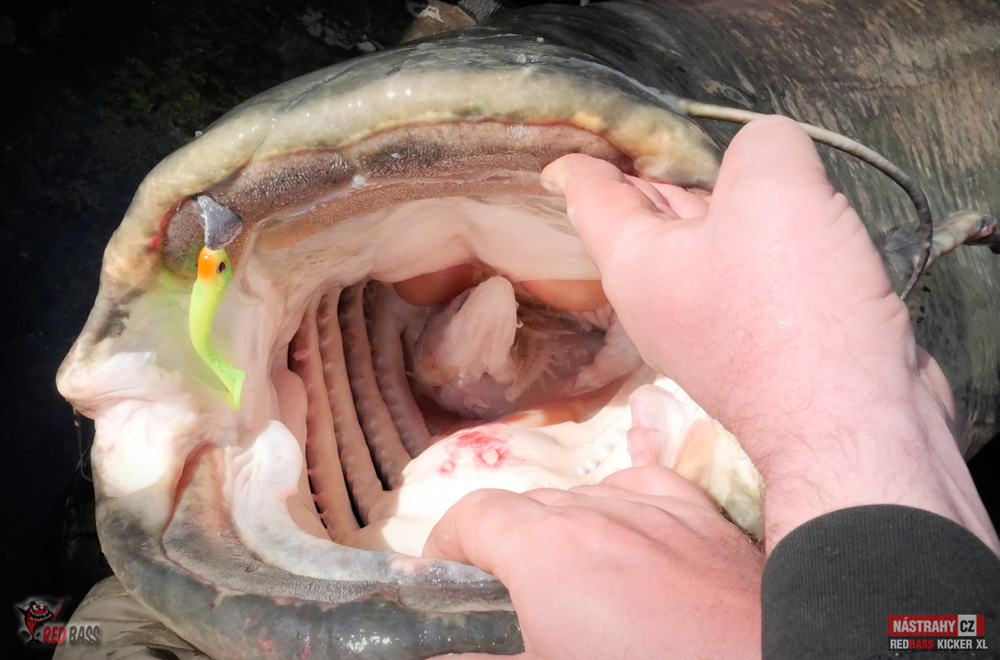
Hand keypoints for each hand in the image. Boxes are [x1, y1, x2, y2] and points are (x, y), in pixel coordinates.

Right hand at [424, 466, 763, 659]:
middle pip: (525, 504)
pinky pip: (648, 488)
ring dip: (560, 527)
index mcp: (547, 547)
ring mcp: (660, 510)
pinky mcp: (708, 521)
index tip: (442, 581)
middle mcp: (599, 510)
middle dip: (501, 544)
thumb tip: (436, 656)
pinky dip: (624, 505)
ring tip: (565, 580)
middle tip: (502, 599)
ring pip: (585, 494)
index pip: (471, 516)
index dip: (445, 547)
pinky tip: (627, 534)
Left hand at [541, 116, 996, 551]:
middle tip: (661, 147)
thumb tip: (768, 154)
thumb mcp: (773, 189)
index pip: (593, 197)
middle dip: (655, 181)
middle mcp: (658, 299)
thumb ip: (762, 145)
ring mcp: (704, 330)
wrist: (849, 423)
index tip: (561, 156)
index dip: (581, 165)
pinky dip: (758, 250)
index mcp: (635, 262)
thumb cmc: (790, 306)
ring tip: (739, 179)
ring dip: (719, 214)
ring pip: (701, 249)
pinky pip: (744, 280)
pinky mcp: (753, 350)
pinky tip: (789, 234)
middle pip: (647, 220)